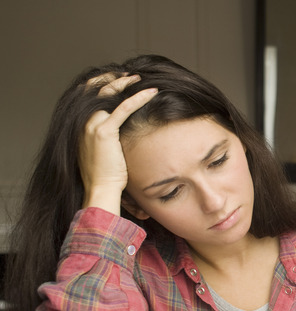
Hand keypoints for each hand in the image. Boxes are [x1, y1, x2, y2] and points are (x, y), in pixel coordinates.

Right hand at [79, 75, 157, 214]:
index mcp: (80, 125)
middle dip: (112, 78)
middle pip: (96, 89)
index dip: (101, 83)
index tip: (117, 79)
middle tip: (130, 75)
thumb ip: (106, 136)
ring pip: (108, 94)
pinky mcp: (104, 131)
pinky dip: (138, 98)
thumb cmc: (105, 174)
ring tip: (139, 79)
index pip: (87, 95)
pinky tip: (151, 92)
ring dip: (125, 83)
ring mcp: (91, 125)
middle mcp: (83, 122)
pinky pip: (123, 108)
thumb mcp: (101, 150)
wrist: (100, 188)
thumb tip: (119, 130)